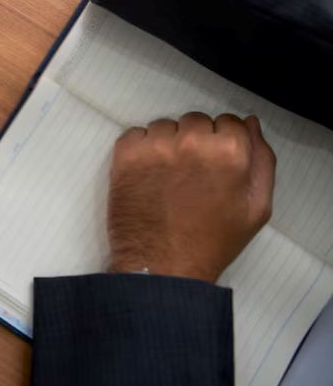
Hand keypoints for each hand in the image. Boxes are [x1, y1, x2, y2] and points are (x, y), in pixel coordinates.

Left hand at [107, 112, 275, 281]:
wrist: (162, 264)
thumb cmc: (214, 239)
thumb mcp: (256, 206)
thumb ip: (261, 160)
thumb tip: (249, 123)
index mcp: (229, 152)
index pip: (229, 122)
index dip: (225, 142)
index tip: (216, 163)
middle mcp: (191, 141)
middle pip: (196, 121)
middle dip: (197, 140)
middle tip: (192, 173)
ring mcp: (155, 145)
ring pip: (165, 126)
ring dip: (168, 143)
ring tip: (169, 177)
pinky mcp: (125, 153)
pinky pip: (136, 134)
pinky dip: (141, 148)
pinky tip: (148, 175)